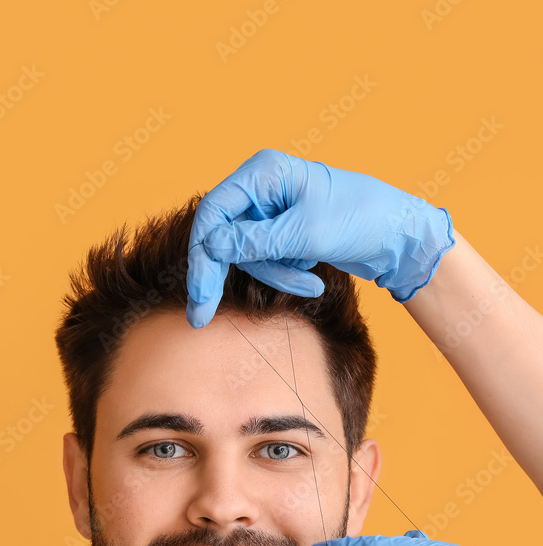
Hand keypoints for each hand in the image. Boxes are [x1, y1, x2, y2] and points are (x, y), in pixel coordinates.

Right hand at [186, 148, 454, 327]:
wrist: (400, 235)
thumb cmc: (361, 220)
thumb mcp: (306, 234)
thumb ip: (256, 241)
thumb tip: (210, 247)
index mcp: (265, 172)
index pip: (213, 212)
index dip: (201, 256)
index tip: (199, 296)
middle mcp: (263, 187)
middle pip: (222, 236)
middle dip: (220, 275)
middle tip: (201, 318)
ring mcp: (272, 210)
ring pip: (247, 255)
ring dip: (276, 277)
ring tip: (312, 286)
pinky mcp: (283, 232)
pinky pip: (267, 261)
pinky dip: (287, 277)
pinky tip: (315, 282)